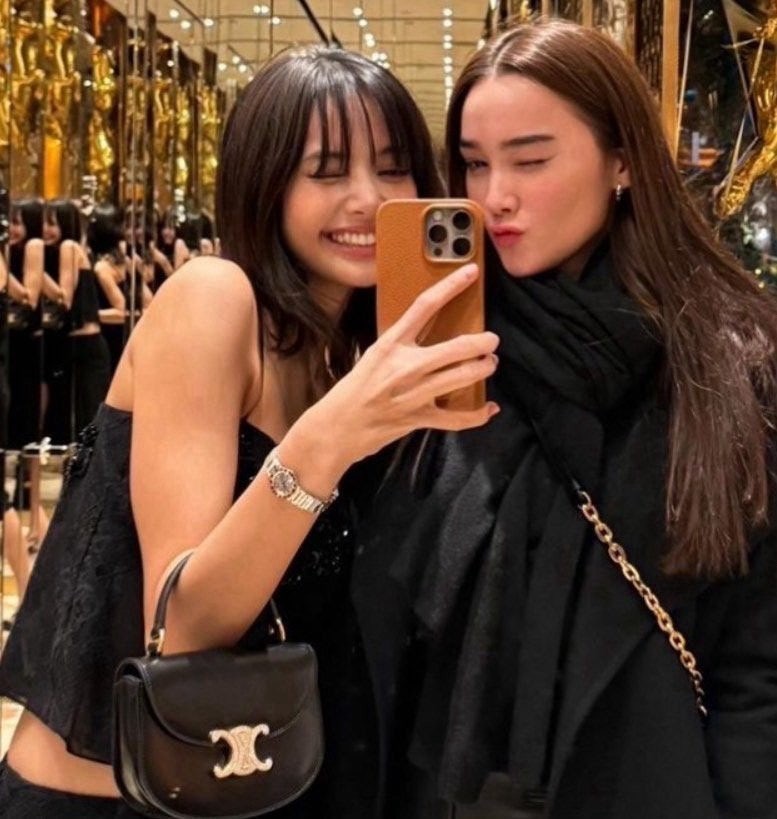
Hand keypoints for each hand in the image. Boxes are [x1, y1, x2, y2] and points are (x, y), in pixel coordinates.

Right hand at [307, 263, 499, 466]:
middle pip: (456, 347)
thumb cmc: (351, 392)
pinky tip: (488, 408)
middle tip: (492, 340)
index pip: (424, 306)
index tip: (471, 272)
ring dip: (482, 369)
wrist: (335, 428)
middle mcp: (404, 366)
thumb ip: (398, 348)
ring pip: (462, 377)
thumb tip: (424, 338)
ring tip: (489, 364)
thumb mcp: (371, 358)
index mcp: (390, 345)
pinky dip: (477, 415)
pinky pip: (456, 418)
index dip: (451, 286)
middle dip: (482, 342)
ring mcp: (413, 393)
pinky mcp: (418, 418)